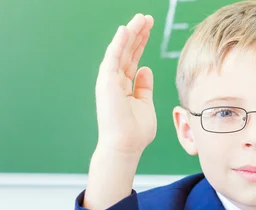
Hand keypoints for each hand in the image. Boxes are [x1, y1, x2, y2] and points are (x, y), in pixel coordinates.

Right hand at [95, 13, 156, 154]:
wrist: (126, 146)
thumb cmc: (136, 132)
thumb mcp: (145, 104)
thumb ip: (144, 87)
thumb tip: (145, 68)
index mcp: (124, 86)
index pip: (132, 58)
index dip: (141, 42)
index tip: (149, 28)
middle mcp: (114, 81)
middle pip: (126, 51)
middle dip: (137, 33)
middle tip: (146, 17)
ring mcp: (109, 81)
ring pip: (119, 51)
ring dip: (130, 33)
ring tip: (140, 18)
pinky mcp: (106, 82)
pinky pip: (113, 58)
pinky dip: (119, 43)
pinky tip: (126, 30)